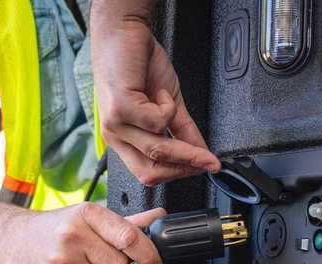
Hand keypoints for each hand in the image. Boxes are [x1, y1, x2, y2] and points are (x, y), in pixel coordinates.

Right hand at [1, 203, 165, 263]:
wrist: (12, 239)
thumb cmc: (57, 227)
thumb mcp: (90, 217)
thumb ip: (127, 222)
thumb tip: (160, 217)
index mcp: (87, 214)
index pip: (129, 237)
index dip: (148, 254)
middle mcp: (73, 236)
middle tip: (96, 256)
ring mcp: (61, 262)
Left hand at [90, 1, 220, 185]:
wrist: (123, 31)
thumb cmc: (137, 64)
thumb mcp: (168, 104)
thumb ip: (184, 132)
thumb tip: (202, 154)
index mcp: (124, 140)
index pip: (151, 173)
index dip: (180, 173)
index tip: (205, 166)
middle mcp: (116, 136)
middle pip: (151, 171)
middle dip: (184, 166)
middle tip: (206, 159)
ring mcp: (115, 124)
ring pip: (156, 150)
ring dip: (182, 142)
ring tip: (181, 115)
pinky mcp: (120, 107)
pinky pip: (156, 122)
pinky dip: (168, 108)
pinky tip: (162, 94)